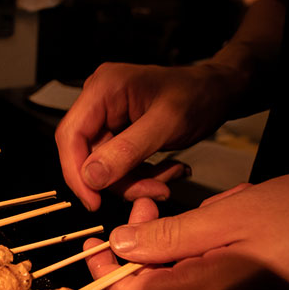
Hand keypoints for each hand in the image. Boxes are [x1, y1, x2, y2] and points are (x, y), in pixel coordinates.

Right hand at [55, 62, 239, 210]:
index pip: (70, 135)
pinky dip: (142, 176)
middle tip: (153, 191)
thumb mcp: (167, 124)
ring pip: (104, 166)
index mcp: (103, 88)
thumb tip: (91, 177)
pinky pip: (118, 165)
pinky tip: (168, 170)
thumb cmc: (199, 94)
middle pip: (87, 155)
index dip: (75, 172)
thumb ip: (127, 150)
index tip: (94, 201)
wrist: (218, 91)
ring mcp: (108, 118)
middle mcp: (99, 101)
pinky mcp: (119, 133)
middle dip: (119, 181)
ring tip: (169, 178)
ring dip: (136, 181)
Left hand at [85, 173, 288, 289]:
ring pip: (195, 272)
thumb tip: (122, 245)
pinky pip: (228, 272)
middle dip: (151, 239)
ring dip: (192, 233)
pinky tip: (248, 212)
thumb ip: (174, 236)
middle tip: (159, 200)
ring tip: (222, 200)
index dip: (104, 271)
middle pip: (161, 284)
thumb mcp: (237, 214)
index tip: (95, 239)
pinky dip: (223, 240)